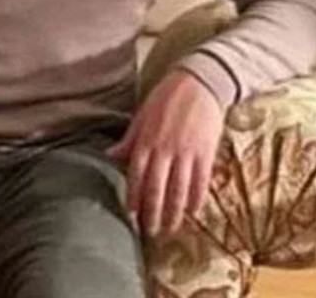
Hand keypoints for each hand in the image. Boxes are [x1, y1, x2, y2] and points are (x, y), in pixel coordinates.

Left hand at [108, 70, 224, 236]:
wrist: (199, 83)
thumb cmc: (165, 99)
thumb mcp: (141, 117)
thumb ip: (128, 140)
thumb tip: (109, 155)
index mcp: (145, 142)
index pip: (136, 177)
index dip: (134, 199)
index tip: (131, 216)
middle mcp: (164, 150)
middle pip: (157, 189)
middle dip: (153, 213)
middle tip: (150, 232)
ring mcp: (187, 152)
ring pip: (179, 190)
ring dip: (175, 213)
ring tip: (171, 229)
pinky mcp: (206, 152)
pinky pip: (201, 181)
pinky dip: (197, 198)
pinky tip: (193, 211)